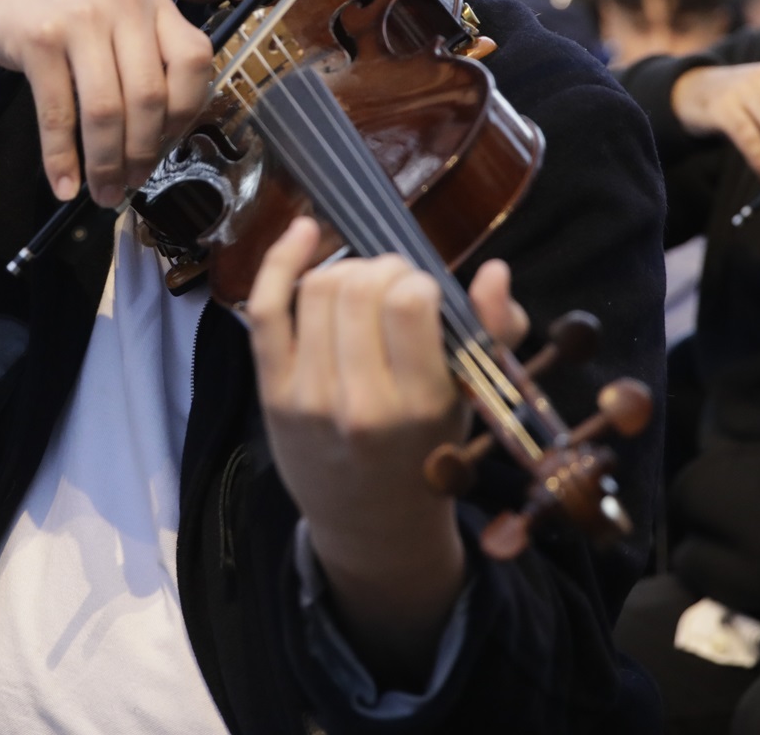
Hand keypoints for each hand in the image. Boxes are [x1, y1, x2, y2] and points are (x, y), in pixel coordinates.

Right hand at [0, 0, 212, 205]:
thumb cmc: (70, 10)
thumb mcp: (122, 18)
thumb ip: (148, 59)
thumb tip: (159, 141)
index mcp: (156, 5)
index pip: (194, 62)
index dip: (185, 114)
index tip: (167, 145)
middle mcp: (124, 7)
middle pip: (148, 97)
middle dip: (141, 154)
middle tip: (130, 185)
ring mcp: (81, 21)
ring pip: (104, 110)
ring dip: (105, 163)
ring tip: (102, 193)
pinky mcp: (39, 40)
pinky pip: (57, 112)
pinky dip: (61, 157)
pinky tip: (64, 183)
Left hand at [246, 217, 526, 683]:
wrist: (372, 525)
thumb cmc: (428, 453)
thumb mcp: (473, 402)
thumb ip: (493, 333)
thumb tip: (494, 270)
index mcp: (420, 405)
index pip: (410, 302)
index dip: (419, 282)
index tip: (426, 296)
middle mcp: (359, 403)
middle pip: (360, 287)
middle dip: (384, 270)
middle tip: (396, 288)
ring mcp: (307, 398)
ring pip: (317, 289)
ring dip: (346, 269)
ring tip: (364, 286)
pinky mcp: (271, 392)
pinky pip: (265, 310)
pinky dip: (280, 263)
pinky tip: (303, 233)